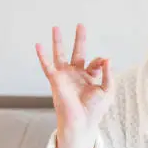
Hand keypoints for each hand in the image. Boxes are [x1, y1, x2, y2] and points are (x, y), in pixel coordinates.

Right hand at [36, 24, 114, 147]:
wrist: (82, 122)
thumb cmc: (95, 109)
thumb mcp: (108, 90)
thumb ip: (109, 74)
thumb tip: (108, 58)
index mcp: (90, 77)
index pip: (95, 63)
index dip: (101, 62)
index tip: (103, 63)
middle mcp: (77, 74)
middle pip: (77, 52)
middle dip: (79, 39)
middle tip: (80, 25)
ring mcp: (65, 76)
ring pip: (60, 55)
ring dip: (58, 42)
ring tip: (55, 27)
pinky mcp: (56, 80)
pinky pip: (47, 66)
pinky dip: (42, 56)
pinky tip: (38, 44)